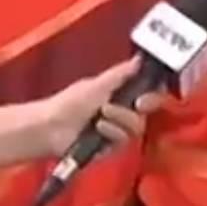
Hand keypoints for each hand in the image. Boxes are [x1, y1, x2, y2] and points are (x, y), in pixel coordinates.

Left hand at [43, 56, 166, 154]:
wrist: (51, 128)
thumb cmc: (70, 102)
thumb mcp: (98, 83)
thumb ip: (122, 73)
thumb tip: (140, 58)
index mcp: (121, 93)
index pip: (149, 92)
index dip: (155, 92)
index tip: (153, 89)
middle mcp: (123, 111)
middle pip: (149, 110)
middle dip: (143, 105)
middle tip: (137, 103)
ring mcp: (118, 129)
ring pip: (138, 126)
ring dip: (121, 118)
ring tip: (103, 114)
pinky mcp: (112, 146)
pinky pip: (124, 140)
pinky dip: (112, 132)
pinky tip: (99, 128)